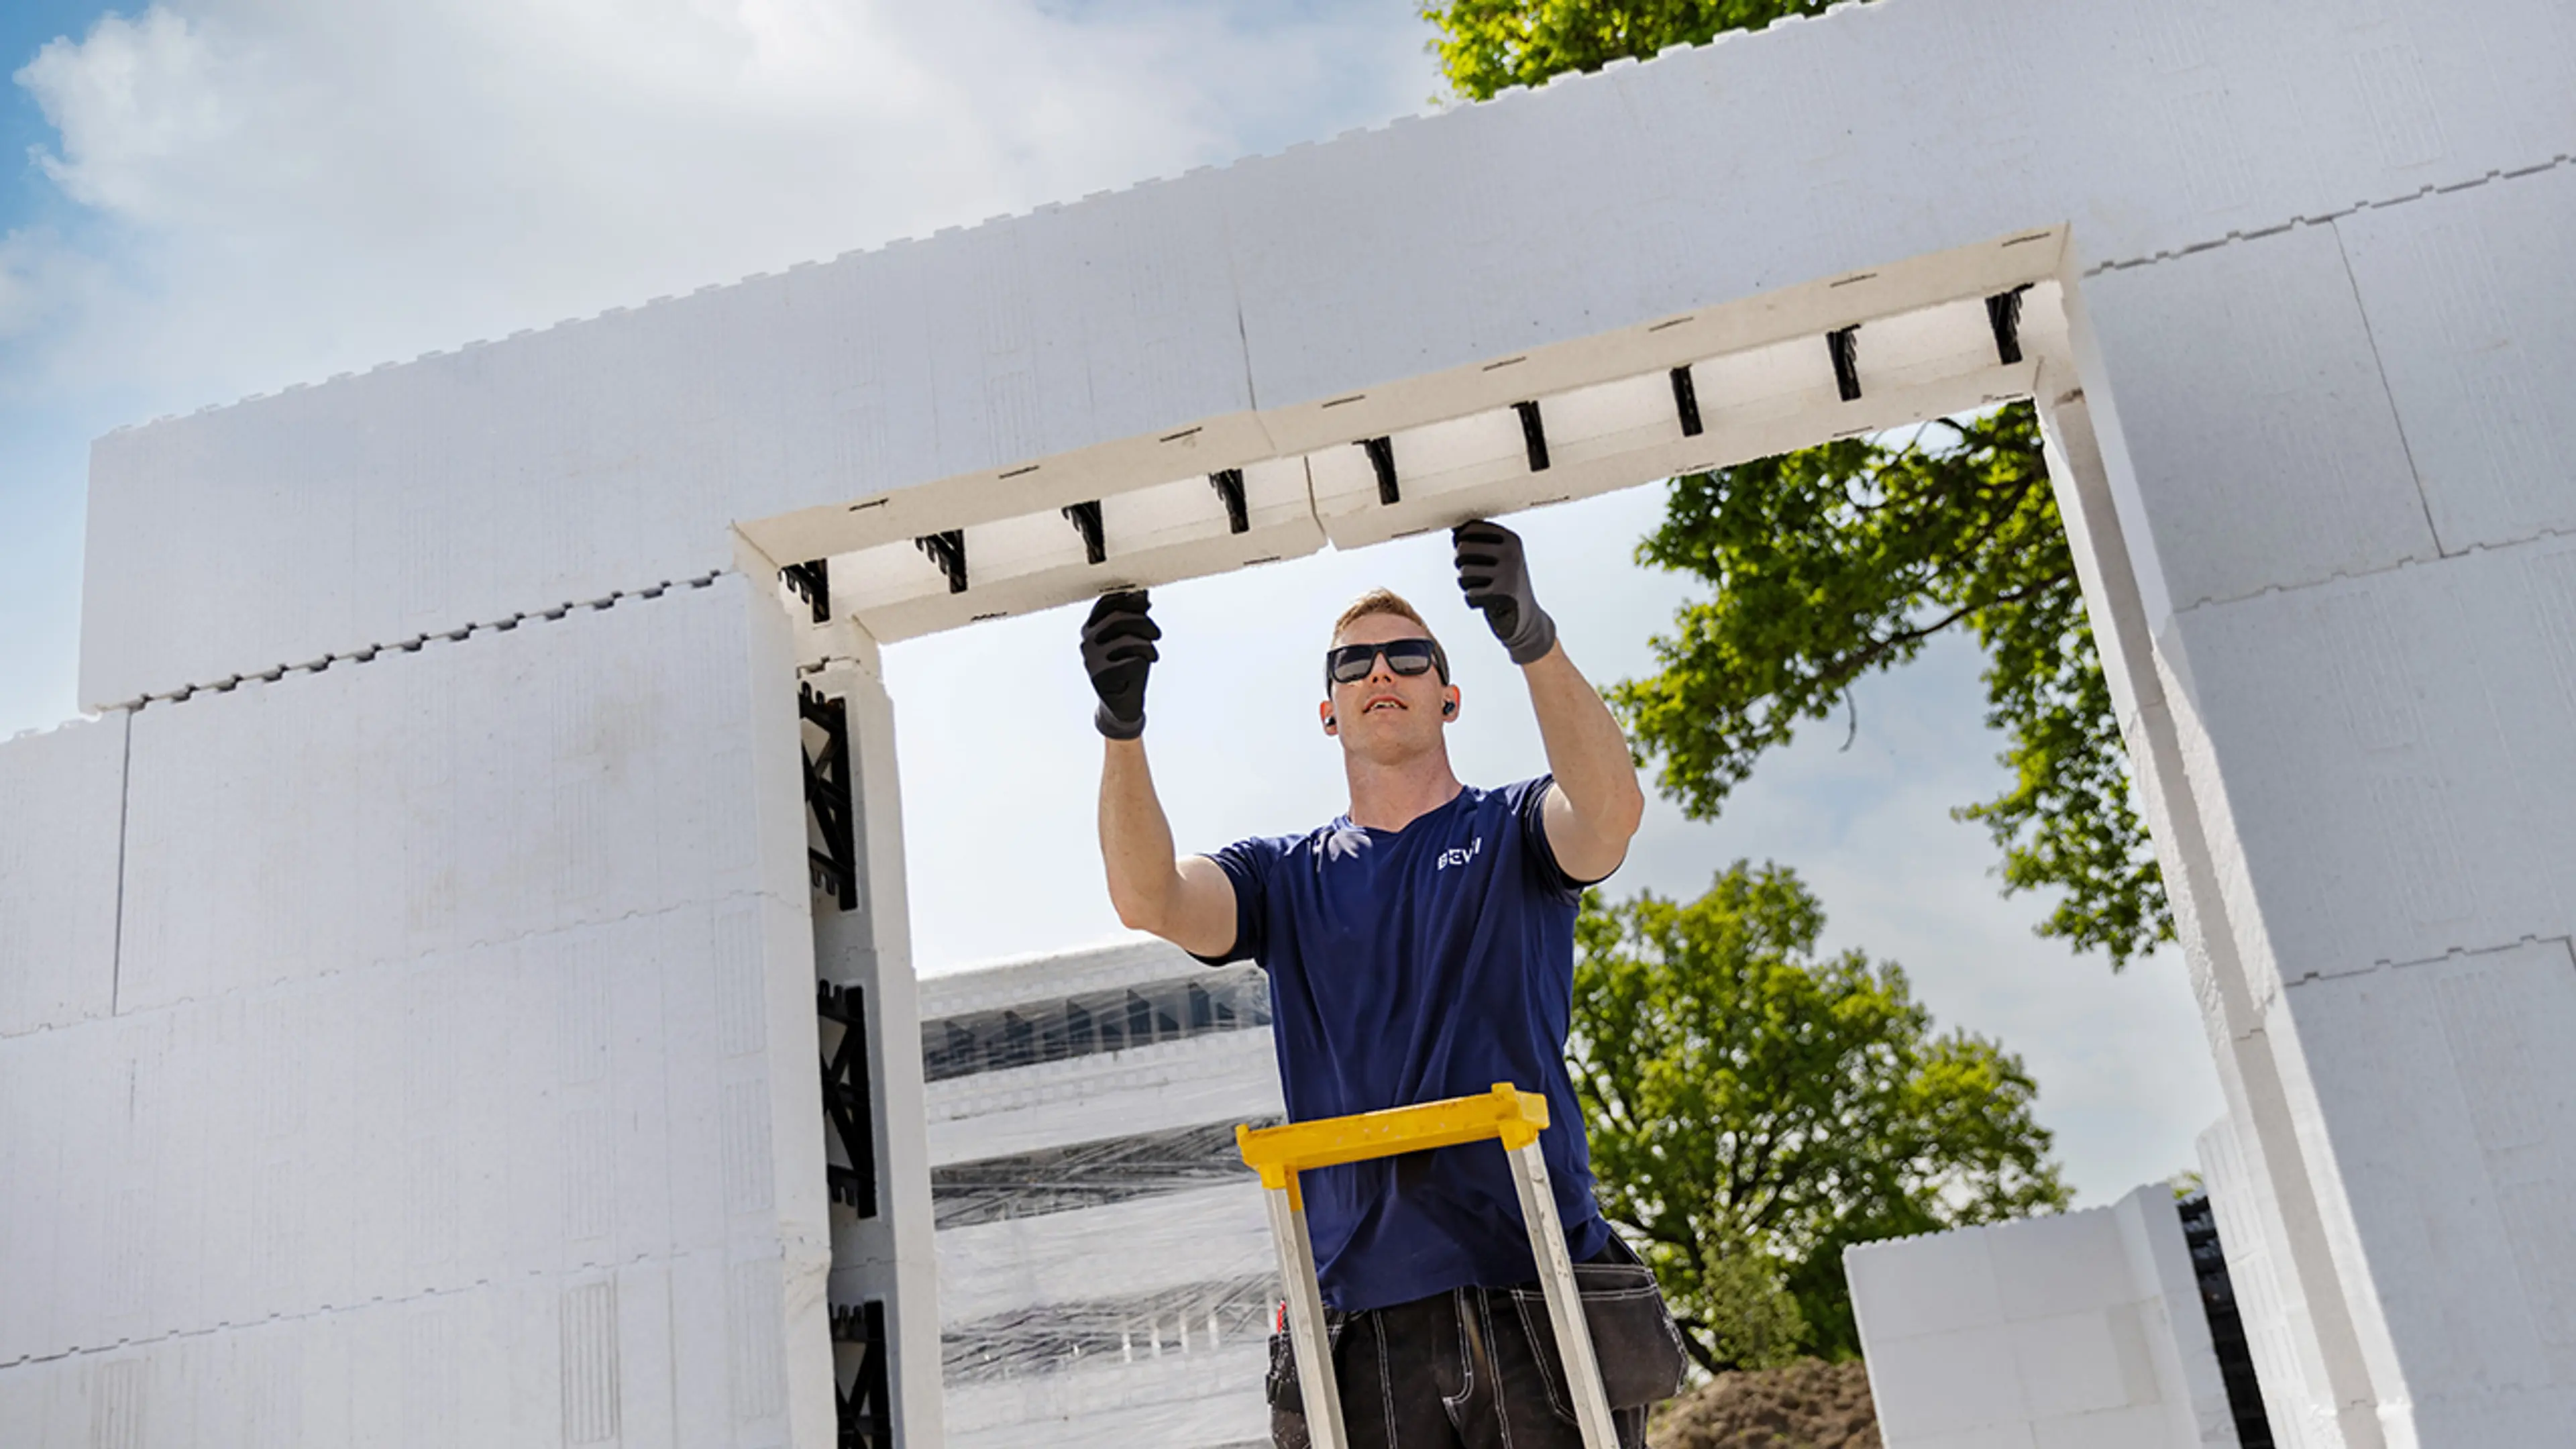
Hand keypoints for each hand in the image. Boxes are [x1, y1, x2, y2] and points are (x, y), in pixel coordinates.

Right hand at [1081, 591, 1159, 738]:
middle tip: (1157, 633)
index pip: (1106, 604)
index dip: (1128, 600)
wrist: (1122, 702)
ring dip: (1146, 644)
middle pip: (1118, 619)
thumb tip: (1143, 592)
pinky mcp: (1101, 677)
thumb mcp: (1134, 638)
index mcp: (1091, 628)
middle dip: (1143, 622)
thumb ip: (1136, 616)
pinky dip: (1143, 660)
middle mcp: (1087, 642)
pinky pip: (1130, 661)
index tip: (1146, 605)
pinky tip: (1145, 664)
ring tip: (1153, 652)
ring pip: (1125, 640)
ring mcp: (1091, 660)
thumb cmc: (1128, 666)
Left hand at [1453, 520, 1556, 664]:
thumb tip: (1454, 526)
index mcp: (1511, 539)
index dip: (1459, 540)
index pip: (1470, 527)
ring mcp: (1507, 572)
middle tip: (1470, 573)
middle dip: (1459, 562)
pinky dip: (1472, 600)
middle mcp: (1511, 552)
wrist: (1526, 617)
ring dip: (1465, 583)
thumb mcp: (1498, 558)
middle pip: (1462, 549)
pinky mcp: (1502, 593)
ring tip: (1479, 588)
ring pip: (1463, 572)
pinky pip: (1469, 593)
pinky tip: (1486, 603)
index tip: (1468, 553)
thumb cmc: (1504, 583)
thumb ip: (1478, 542)